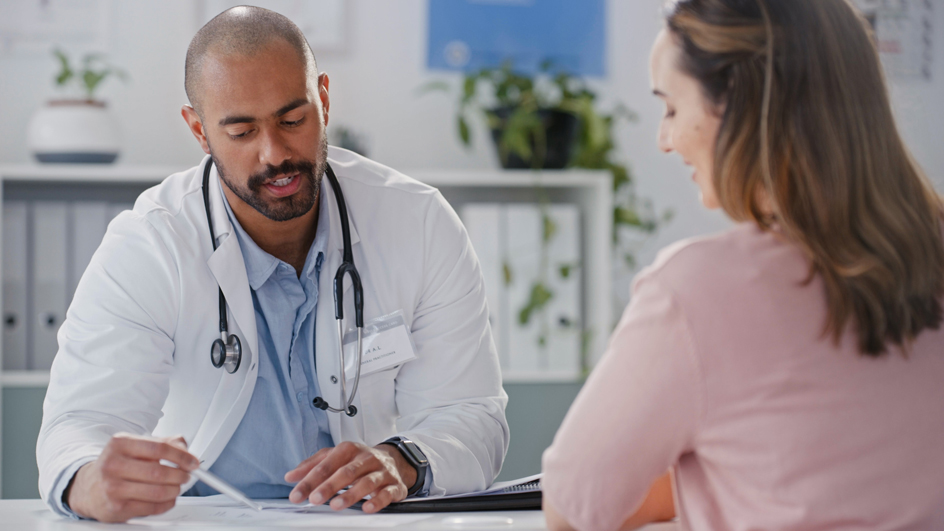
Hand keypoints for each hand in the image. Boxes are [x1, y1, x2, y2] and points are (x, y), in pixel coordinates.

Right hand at [65, 433, 198, 522]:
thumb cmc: (118, 465)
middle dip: (180, 475)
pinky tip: (167, 498)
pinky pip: (152, 508)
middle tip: (186, 475)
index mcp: (120, 443)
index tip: (193, 462)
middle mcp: (113, 464)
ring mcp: (113, 488)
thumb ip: (164, 442)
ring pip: (158, 492)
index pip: (160, 448)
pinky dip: (167, 503)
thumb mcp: (136, 446)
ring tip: (177, 487)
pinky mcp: (117, 508)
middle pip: (159, 472)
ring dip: (175, 490)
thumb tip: (185, 447)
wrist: (90, 488)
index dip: (182, 456)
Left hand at [285, 441, 416, 512]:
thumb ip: (313, 465)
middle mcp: (366, 458)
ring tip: (336, 505)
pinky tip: (367, 507)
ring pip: (367, 482)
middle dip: (329, 486)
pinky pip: (387, 493)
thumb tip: (291, 476)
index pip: (327, 464)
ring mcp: (382, 471)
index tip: (297, 494)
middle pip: (346, 472)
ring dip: (351, 494)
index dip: (310, 480)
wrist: (394, 460)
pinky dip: (378, 500)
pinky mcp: (394, 485)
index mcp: (349, 450)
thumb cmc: (359, 461)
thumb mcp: (336, 457)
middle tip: (314, 499)